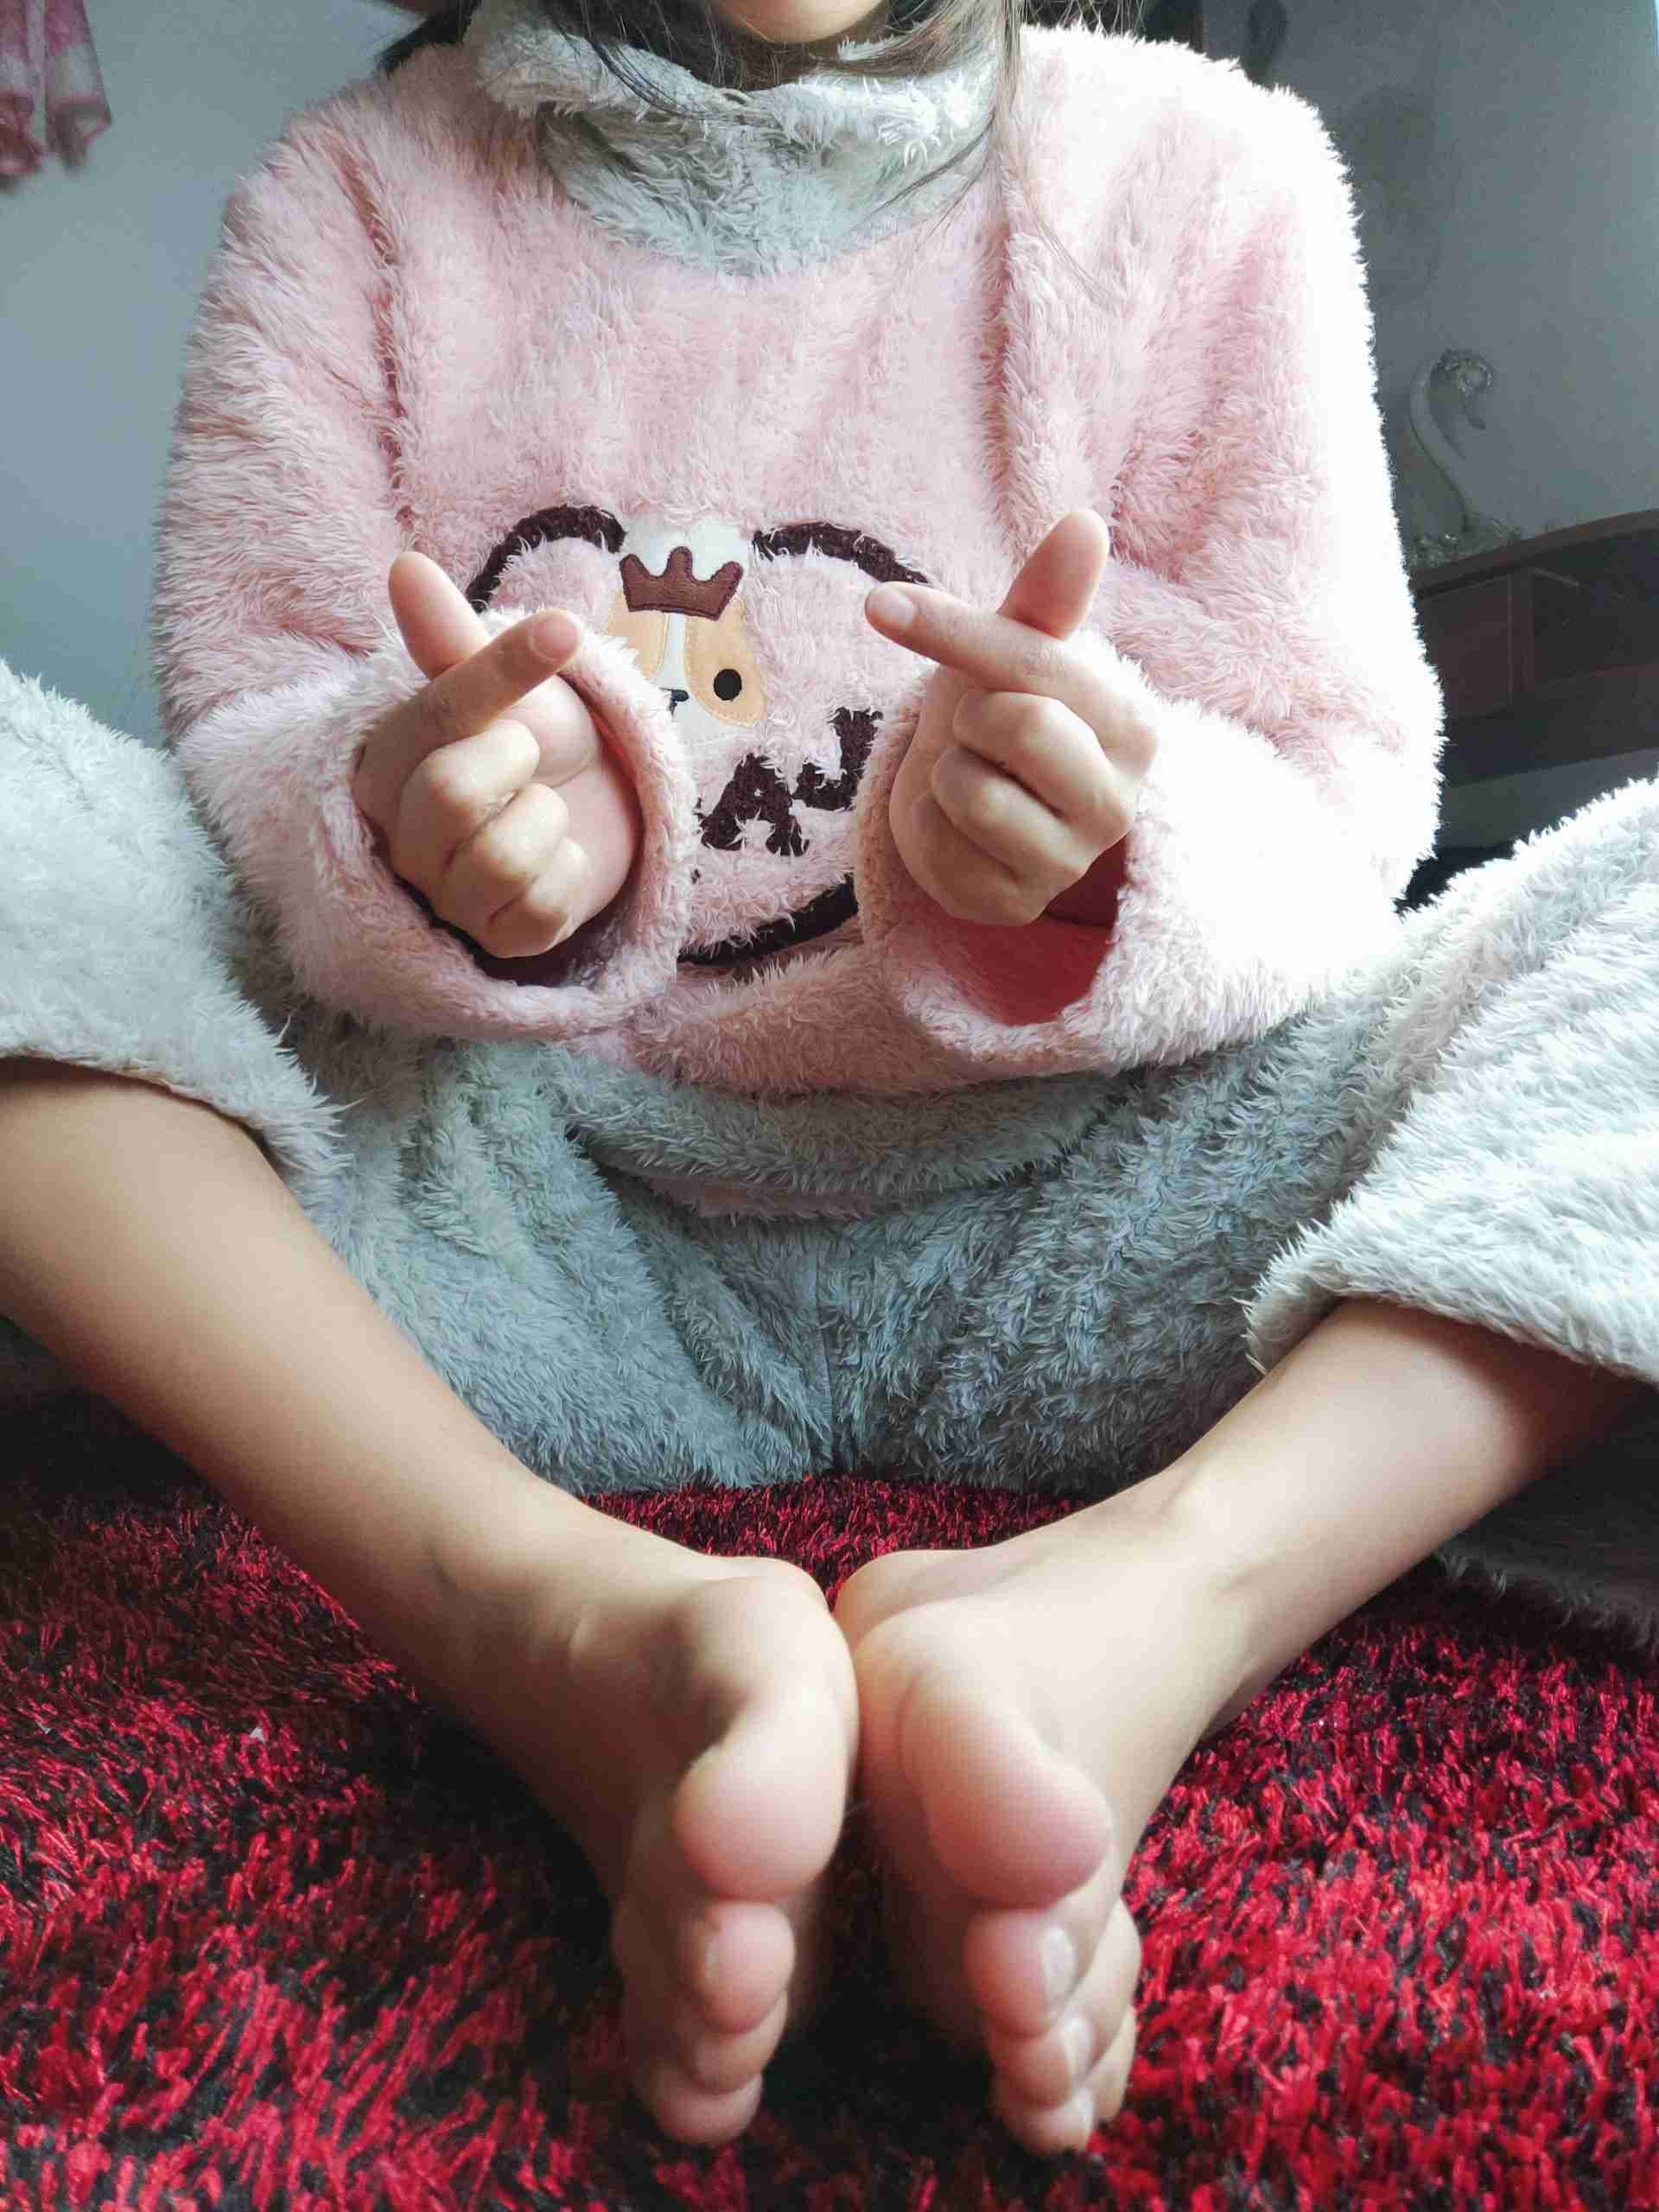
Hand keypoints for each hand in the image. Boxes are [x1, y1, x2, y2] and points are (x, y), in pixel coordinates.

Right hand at [353, 552, 640, 959]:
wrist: (598, 809)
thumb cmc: (537, 743)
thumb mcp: (501, 689)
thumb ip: (450, 640)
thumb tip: (405, 567)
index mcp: (384, 766)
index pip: (437, 712)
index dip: (506, 670)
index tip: (563, 628)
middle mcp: (399, 839)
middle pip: (452, 794)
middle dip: (517, 763)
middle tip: (531, 759)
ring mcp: (446, 898)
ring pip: (498, 858)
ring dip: (546, 821)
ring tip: (542, 812)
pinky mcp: (500, 941)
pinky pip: (540, 906)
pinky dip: (571, 871)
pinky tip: (559, 859)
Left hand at [867, 510, 1154, 926]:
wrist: (969, 808)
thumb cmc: (998, 715)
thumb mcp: (1015, 652)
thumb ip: (1047, 598)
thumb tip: (1085, 523)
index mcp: (1132, 729)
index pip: (1035, 665)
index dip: (948, 629)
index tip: (882, 605)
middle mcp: (1116, 803)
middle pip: (1016, 724)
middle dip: (969, 716)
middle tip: (977, 729)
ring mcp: (1067, 863)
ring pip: (972, 791)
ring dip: (946, 773)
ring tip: (970, 777)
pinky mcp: (1013, 906)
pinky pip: (940, 851)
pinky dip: (928, 828)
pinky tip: (954, 828)